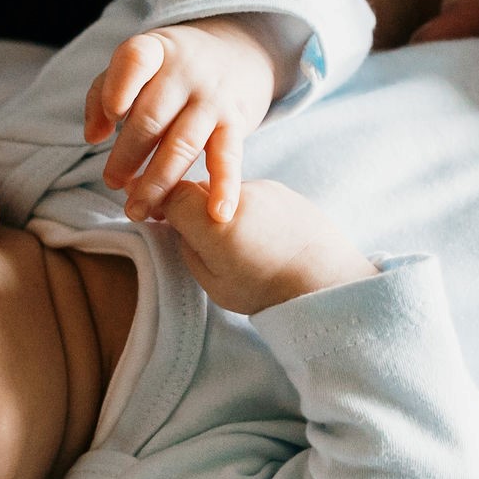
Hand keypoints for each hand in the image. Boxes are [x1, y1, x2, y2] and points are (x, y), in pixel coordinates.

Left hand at [86, 22, 277, 224]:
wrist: (237, 52)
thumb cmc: (169, 68)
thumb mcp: (137, 65)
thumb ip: (104, 93)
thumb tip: (93, 137)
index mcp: (154, 51)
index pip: (135, 61)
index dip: (119, 88)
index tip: (112, 117)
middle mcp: (186, 72)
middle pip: (151, 118)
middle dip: (127, 157)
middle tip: (111, 183)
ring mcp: (212, 98)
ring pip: (181, 145)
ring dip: (157, 183)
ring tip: (137, 209)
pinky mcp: (235, 123)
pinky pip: (228, 157)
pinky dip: (224, 187)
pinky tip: (217, 214)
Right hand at [159, 177, 374, 315]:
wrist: (327, 280)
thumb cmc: (268, 291)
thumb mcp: (214, 284)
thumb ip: (189, 251)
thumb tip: (178, 230)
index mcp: (214, 223)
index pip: (168, 194)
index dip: (155, 202)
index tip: (152, 215)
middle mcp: (235, 196)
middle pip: (195, 187)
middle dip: (185, 204)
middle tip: (189, 229)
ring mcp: (261, 188)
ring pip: (222, 188)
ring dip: (216, 206)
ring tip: (233, 238)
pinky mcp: (281, 189)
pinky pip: (249, 192)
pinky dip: (243, 207)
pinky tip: (257, 234)